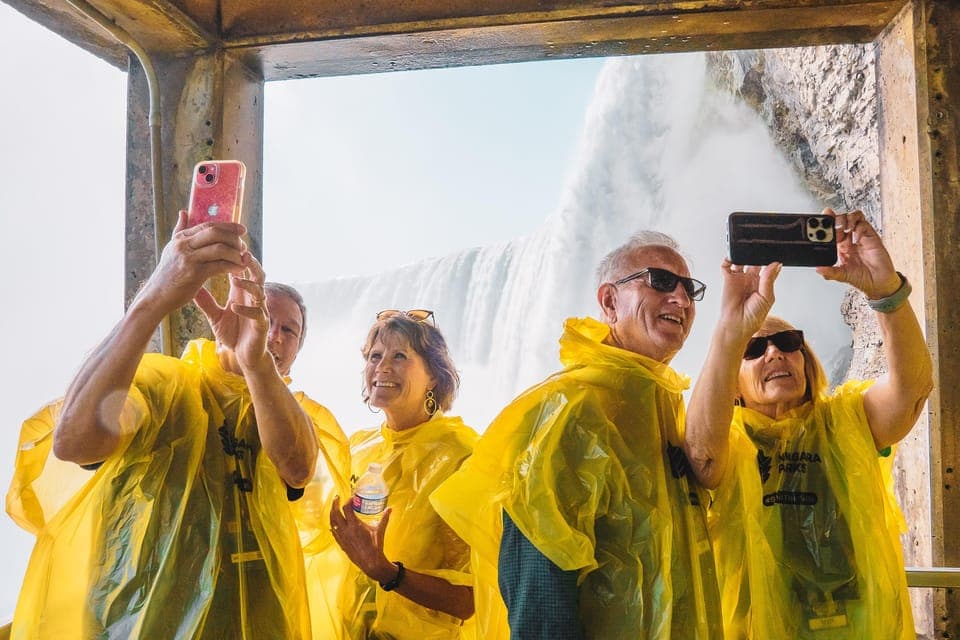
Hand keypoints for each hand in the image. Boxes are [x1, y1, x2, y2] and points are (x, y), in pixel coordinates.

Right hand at [139, 210, 248, 312]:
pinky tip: (240, 269)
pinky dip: (233, 266)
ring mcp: (188, 259)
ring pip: (219, 248)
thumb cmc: (168, 273)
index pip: (208, 225)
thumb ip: (179, 230)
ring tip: (243, 258)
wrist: (157, 296)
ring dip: (236, 253)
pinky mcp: (194, 274)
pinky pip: (219, 266)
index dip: (228, 226)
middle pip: (215, 233)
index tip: (242, 229)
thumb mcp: (171, 248)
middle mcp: (183, 245)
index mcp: (180, 238)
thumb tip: (183, 211)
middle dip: (234, 237)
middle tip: (244, 245)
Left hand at [194, 255, 272, 374]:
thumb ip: (205, 301)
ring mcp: (259, 310)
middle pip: (257, 273)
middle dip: (249, 262)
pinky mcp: (261, 324)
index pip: (242, 269)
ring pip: (259, 290)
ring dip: (248, 283)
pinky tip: (234, 307)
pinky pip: (257, 314)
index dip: (237, 256)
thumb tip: (191, 286)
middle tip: (239, 252)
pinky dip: (246, 309)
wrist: (244, 356)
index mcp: (242, 293)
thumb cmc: (233, 333)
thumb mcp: (215, 315)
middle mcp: (253, 298)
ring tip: (235, 279)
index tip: (225, 245)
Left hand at [329, 496, 394, 582]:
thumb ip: (384, 518)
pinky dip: (332, 524)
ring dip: (332, 512)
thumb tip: (390, 509)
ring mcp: (342, 537)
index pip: (347, 508)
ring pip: (332, 522)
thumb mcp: (380, 530)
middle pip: (335, 513)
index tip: (352, 497)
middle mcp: (346, 530)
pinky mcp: (341, 543)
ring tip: (334, 507)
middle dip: (335, 503)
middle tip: (337, 497)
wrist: (371, 562)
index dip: (348, 500)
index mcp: (355, 525)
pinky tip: (334, 522)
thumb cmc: (376, 546)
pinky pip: (333, 531)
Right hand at [718, 259, 781, 341]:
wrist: (736, 325)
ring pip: (742, 260)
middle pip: (756, 260)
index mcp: (764, 283)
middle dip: (757, 254)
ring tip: (746, 253)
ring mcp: (739, 278)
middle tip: (759, 251)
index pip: (769, 267)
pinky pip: (727, 266)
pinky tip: (733, 258)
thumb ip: (769, 280)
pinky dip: (728, 259)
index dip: (770, 260)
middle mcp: (751, 279)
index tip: (773, 254)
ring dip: (744, 254)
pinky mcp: (728, 279)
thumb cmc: (753, 317)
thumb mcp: (767, 298)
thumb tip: (775, 265)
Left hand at [816, 208, 900, 297]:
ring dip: (847, 218)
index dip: (825, 224)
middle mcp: (849, 239)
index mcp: (839, 247)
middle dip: (834, 220)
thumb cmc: (861, 277)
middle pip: (840, 220)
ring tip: (843, 227)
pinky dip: (859, 228)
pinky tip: (856, 239)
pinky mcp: (871, 237)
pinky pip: (864, 225)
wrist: (878, 283)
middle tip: (832, 226)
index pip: (830, 230)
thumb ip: (830, 272)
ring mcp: (860, 236)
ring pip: (853, 217)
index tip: (818, 223)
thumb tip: (818, 269)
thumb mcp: (842, 276)